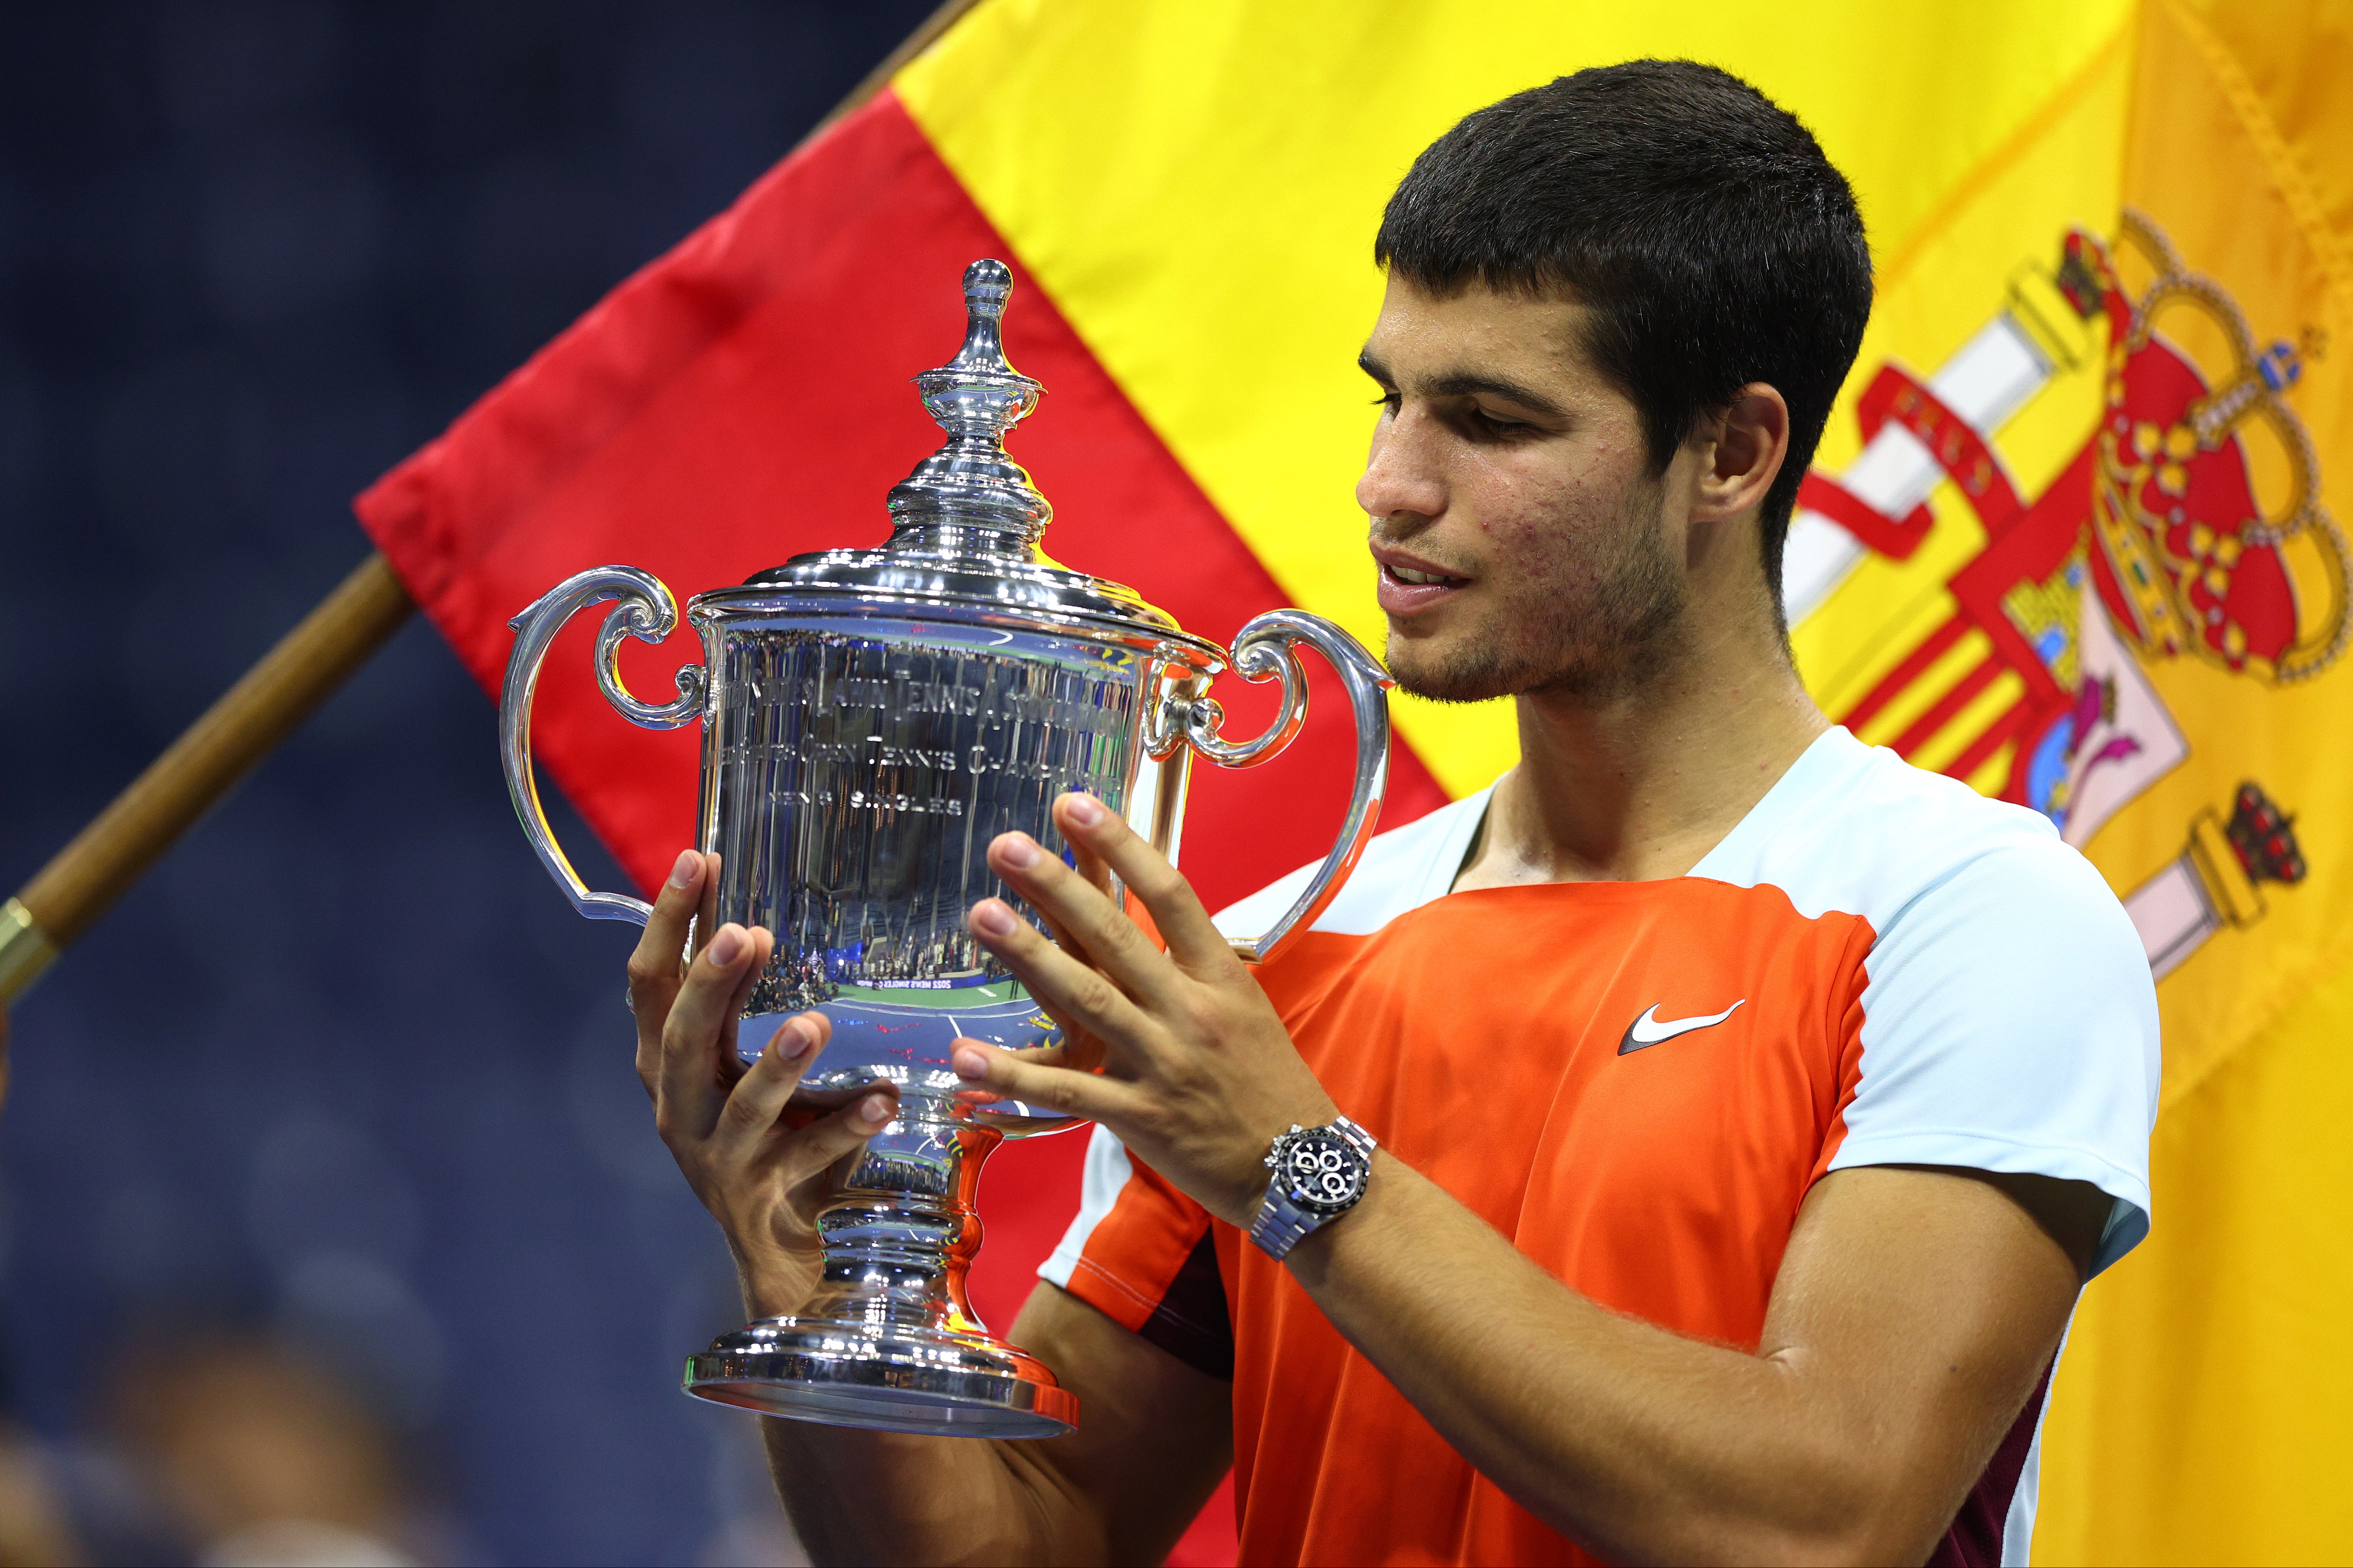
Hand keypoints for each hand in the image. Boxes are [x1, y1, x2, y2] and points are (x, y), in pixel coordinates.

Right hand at [628, 849, 898, 1315]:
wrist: (788, 1254)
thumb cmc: (772, 1138)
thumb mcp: (746, 1066)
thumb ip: (744, 1006)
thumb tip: (757, 920)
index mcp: (669, 1064)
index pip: (651, 982)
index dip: (669, 921)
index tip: (700, 858)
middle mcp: (680, 1107)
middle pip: (679, 1039)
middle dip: (708, 986)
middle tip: (740, 935)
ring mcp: (718, 1157)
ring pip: (743, 1106)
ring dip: (778, 1063)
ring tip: (814, 1024)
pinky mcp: (764, 1198)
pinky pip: (809, 1157)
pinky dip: (845, 1128)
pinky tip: (883, 1100)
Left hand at [950, 794, 1336, 1228]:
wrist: (1302, 1169)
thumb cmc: (1268, 1083)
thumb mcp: (1245, 1008)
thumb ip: (1193, 966)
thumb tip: (1150, 918)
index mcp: (1221, 976)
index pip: (1171, 894)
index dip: (1121, 847)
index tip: (1076, 805)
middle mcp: (1191, 1011)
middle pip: (1117, 937)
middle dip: (1058, 887)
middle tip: (1007, 846)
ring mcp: (1163, 1063)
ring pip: (1089, 1000)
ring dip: (1030, 957)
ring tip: (981, 915)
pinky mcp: (1140, 1118)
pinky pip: (1067, 1093)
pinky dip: (1014, 1075)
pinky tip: (965, 1055)